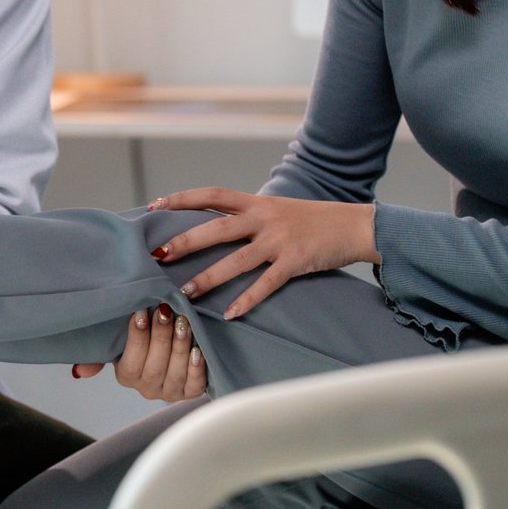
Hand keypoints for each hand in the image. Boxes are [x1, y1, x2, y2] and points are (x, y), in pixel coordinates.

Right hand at [72, 303, 206, 401]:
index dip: (137, 337)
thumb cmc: (142, 339)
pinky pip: (195, 385)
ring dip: (179, 347)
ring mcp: (170, 392)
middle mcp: (147, 388)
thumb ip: (98, 355)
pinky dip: (196, 367)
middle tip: (166, 311)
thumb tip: (79, 373)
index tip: (142, 312)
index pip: (131, 360)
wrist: (169, 347)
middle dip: (161, 336)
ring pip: (175, 373)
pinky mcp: (190, 392)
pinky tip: (197, 349)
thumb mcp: (118, 342)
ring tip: (183, 323)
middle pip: (155, 366)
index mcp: (126, 375)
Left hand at [149, 188, 378, 319]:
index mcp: (256, 203)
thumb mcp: (277, 210)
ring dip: (209, 277)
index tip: (154, 206)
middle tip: (158, 255)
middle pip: (216, 228)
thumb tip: (216, 226)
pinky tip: (229, 314)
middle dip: (185, 241)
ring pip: (236, 260)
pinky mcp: (295, 262)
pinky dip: (247, 300)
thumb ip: (248, 217)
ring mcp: (279, 240)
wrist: (353, 225)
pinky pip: (266, 284)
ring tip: (185, 292)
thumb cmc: (312, 220)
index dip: (182, 198)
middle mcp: (264, 218)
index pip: (211, 194)